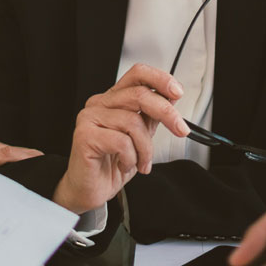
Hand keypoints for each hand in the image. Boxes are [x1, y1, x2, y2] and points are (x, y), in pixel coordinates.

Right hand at [52, 63, 189, 213]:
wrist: (88, 191)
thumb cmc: (110, 165)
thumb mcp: (140, 139)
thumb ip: (151, 117)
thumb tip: (171, 98)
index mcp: (112, 100)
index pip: (137, 74)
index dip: (160, 79)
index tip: (178, 92)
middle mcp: (99, 104)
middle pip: (139, 94)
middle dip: (166, 113)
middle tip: (180, 130)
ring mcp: (89, 118)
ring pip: (133, 122)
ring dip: (145, 148)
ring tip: (141, 162)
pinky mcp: (84, 135)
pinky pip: (121, 141)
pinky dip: (130, 158)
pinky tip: (124, 165)